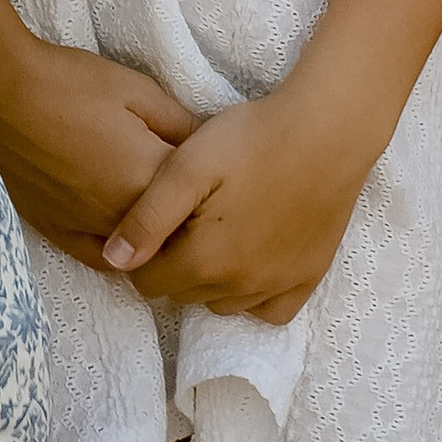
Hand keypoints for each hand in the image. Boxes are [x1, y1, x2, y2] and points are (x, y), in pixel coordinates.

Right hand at [0, 0, 198, 259]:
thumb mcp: (140, 91)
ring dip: (157, 242)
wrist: (4, 90)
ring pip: (140, 255)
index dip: (214, 190)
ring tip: (164, 219)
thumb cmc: (73, 84)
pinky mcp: (57, 232)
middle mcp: (124, 217)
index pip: (202, 200)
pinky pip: (101, 260)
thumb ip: (180, 124)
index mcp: (150, 179)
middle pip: (174, 235)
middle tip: (196, 202)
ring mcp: (88, 230)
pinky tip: (127, 238)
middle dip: (190, 221)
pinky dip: (120, 253)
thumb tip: (207, 149)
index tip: (220, 181)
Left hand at [99, 90, 370, 320]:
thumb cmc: (251, 139)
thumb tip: (114, 261)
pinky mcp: (308, 277)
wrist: (327, 131)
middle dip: (173, 265)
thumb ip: (147, 218)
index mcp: (206, 260)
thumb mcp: (187, 166)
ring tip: (213, 232)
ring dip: (209, 280)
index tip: (151, 222)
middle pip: (184, 294)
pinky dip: (253, 296)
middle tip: (183, 220)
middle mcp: (241, 286)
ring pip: (223, 303)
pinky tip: (250, 259)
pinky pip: (270, 310)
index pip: (148, 283)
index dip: (141, 254)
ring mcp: (278, 285)